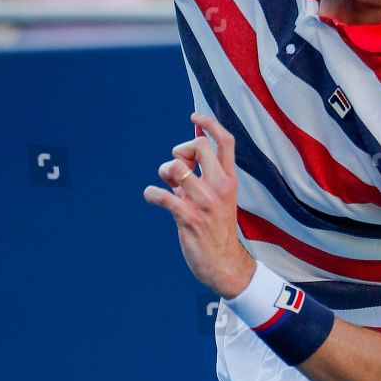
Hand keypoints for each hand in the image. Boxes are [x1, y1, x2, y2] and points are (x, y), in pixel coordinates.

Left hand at [143, 112, 254, 297]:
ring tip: (166, 184)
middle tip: (177, 168)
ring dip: (164, 172)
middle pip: (198, 146)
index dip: (210, 123)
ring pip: (176, 168)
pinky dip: (151, 193)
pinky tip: (151, 196)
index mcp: (229, 179)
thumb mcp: (219, 197)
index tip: (195, 116)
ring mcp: (205, 203)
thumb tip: (186, 150)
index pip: (225, 141)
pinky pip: (162, 196)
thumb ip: (204, 174)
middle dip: (180, 150)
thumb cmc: (217, 228)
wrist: (225, 265)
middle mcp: (219, 187)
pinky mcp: (189, 219)